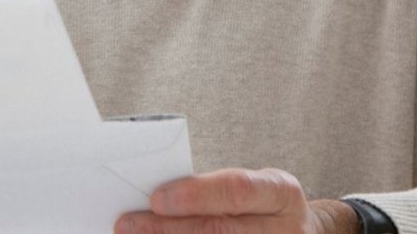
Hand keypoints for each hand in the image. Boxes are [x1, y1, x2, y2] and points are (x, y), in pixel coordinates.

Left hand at [115, 168, 360, 233]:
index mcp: (282, 192)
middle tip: (128, 225)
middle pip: (221, 231)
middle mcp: (288, 230)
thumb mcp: (252, 187)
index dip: (195, 195)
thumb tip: (152, 197)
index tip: (155, 198)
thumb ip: (211, 190)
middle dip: (168, 229)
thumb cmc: (260, 205)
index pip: (237, 190)